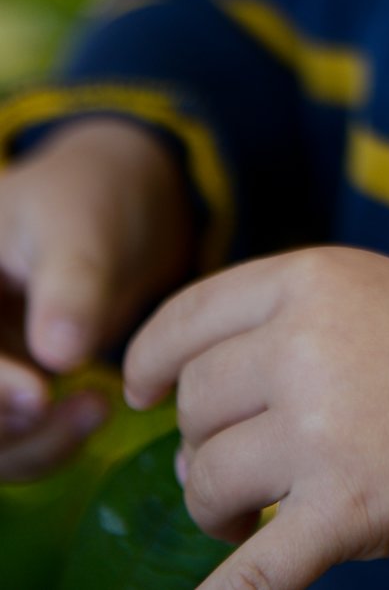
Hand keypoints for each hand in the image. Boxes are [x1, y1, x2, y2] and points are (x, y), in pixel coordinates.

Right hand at [0, 116, 195, 478]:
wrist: (119, 212)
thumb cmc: (89, 200)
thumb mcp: (81, 225)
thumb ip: (71, 285)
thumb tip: (60, 356)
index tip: (39, 396)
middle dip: (6, 423)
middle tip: (83, 407)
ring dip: (31, 445)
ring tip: (98, 408)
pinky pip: (8, 446)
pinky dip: (44, 445)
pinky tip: (92, 413)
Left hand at [124, 246, 388, 588]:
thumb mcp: (377, 296)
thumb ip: (290, 317)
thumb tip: (178, 373)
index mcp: (316, 278)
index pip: (187, 318)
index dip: (150, 359)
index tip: (140, 390)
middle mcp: (310, 341)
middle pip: (193, 406)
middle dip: (203, 444)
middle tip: (244, 468)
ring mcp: (326, 424)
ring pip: (204, 480)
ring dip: (217, 508)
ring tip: (260, 511)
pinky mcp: (346, 507)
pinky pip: (246, 571)